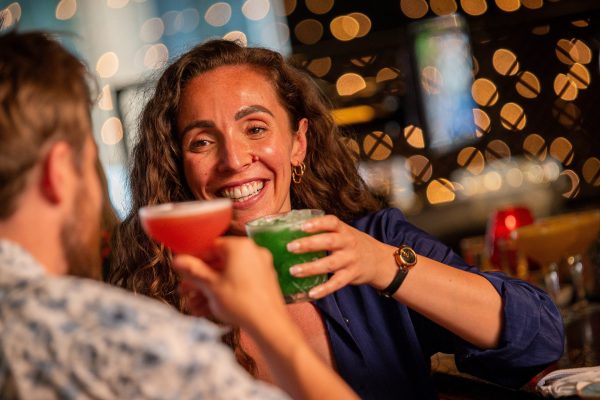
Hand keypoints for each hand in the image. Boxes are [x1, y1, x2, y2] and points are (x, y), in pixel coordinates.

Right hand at [172, 237, 286, 327]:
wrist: (268, 325)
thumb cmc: (241, 303)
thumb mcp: (210, 286)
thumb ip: (193, 271)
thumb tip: (177, 260)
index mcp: (240, 247)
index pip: (211, 247)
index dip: (195, 260)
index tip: (184, 271)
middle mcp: (253, 253)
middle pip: (219, 263)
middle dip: (200, 280)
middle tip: (186, 290)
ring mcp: (260, 268)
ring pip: (227, 276)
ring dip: (209, 290)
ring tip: (194, 304)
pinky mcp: (263, 283)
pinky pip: (239, 284)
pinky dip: (224, 293)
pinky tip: (208, 309)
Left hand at [286, 214, 396, 298]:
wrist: (379, 260)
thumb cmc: (353, 245)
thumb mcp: (345, 233)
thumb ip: (325, 232)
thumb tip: (292, 230)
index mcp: (344, 230)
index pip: (332, 222)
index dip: (317, 223)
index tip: (302, 226)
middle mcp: (348, 243)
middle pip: (328, 242)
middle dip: (309, 244)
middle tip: (290, 247)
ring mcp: (350, 260)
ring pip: (330, 264)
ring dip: (311, 268)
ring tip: (293, 271)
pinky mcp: (351, 275)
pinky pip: (336, 283)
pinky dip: (324, 289)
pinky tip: (311, 293)